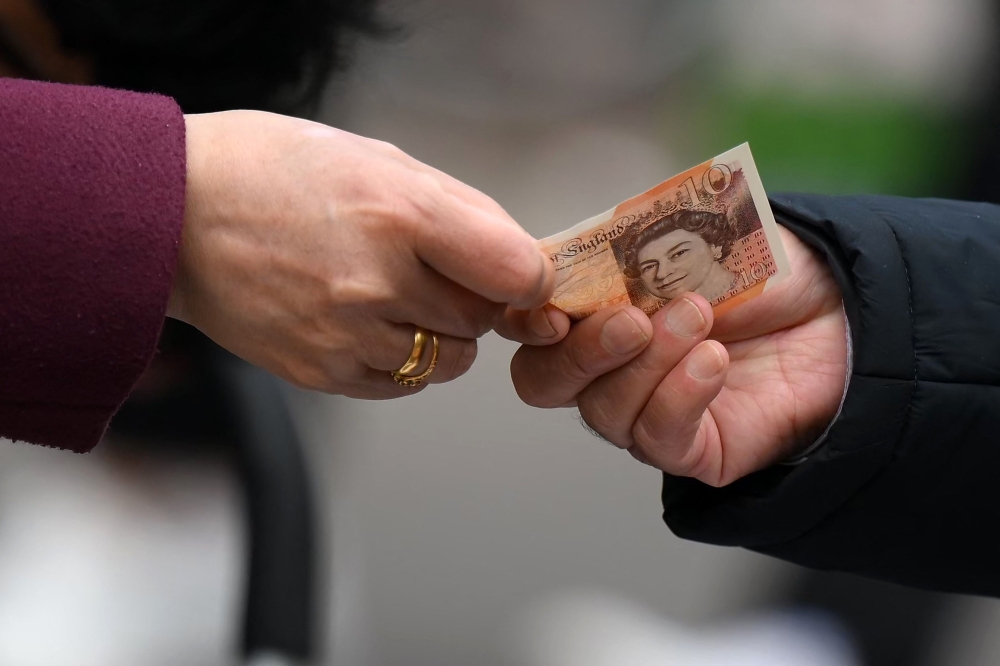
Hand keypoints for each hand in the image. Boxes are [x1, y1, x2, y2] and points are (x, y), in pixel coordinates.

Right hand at [169, 111, 553, 397]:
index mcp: (399, 212)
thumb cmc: (277, 172)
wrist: (175, 215)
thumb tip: (519, 259)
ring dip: (441, 334)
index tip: (515, 274)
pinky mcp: (321, 372)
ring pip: (449, 361)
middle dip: (474, 299)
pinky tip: (368, 323)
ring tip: (393, 295)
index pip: (517, 273)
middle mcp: (376, 281)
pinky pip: (402, 384)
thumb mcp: (378, 159)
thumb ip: (459, 211)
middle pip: (483, 320)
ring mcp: (346, 334)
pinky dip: (402, 361)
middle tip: (433, 270)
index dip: (527, 277)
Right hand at [503, 227, 847, 486]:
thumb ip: (632, 246)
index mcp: (597, 314)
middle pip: (545, 383)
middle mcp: (611, 369)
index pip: (534, 330)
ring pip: (603, 412)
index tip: (554, 303)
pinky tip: (713, 362)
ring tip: (700, 319)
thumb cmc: (770, 270)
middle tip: (633, 317)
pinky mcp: (695, 450)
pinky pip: (659, 440)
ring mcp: (648, 413)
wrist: (848, 308)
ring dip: (648, 363)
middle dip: (582, 351)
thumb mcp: (696, 236)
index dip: (528, 320)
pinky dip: (678, 398)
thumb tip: (572, 252)